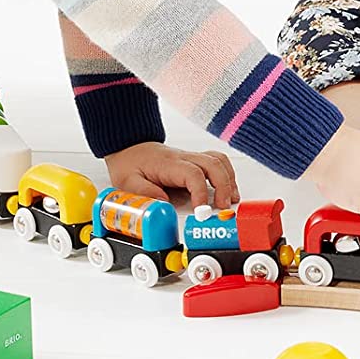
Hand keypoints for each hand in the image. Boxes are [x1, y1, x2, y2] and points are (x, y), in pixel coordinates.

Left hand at [103, 141, 237, 208]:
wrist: (129, 146)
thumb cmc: (130, 163)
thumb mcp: (128, 182)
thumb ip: (145, 193)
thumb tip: (164, 205)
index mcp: (169, 164)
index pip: (193, 174)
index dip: (201, 194)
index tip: (201, 212)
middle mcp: (184, 158)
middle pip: (213, 165)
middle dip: (224, 187)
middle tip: (223, 208)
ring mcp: (191, 157)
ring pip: (219, 161)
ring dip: (229, 180)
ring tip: (231, 199)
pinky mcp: (195, 161)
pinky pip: (217, 162)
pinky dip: (227, 175)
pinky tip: (227, 189)